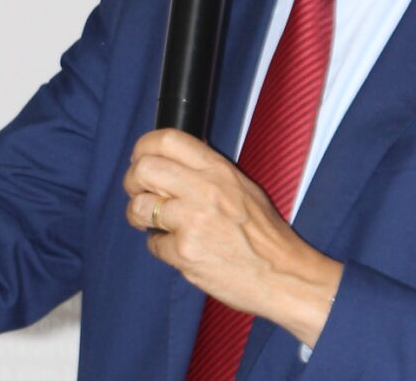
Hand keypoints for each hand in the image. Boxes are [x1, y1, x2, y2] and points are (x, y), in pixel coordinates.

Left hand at [123, 129, 342, 346]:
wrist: (282, 276)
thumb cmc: (265, 236)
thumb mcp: (244, 189)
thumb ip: (209, 173)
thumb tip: (172, 164)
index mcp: (219, 170)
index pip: (167, 139)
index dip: (143, 148)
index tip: (140, 161)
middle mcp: (204, 190)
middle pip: (143, 168)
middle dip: (133, 182)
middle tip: (141, 195)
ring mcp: (193, 221)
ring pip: (140, 207)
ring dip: (141, 218)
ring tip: (157, 226)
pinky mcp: (185, 252)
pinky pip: (153, 244)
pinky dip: (162, 249)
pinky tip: (183, 251)